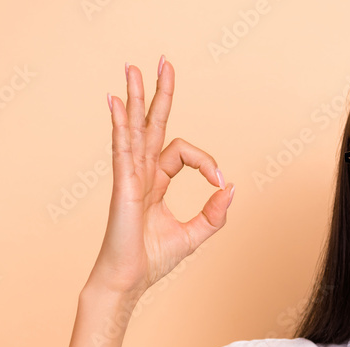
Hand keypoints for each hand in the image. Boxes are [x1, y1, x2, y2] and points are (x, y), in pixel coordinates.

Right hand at [87, 56, 233, 299]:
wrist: (129, 281)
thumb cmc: (152, 260)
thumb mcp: (194, 235)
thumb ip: (215, 214)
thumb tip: (231, 188)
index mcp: (157, 182)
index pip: (182, 152)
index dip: (207, 163)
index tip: (219, 183)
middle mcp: (142, 173)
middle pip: (152, 124)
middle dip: (159, 93)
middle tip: (163, 62)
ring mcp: (130, 177)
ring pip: (135, 129)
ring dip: (136, 97)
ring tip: (134, 67)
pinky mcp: (123, 186)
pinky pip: (123, 149)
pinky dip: (121, 124)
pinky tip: (118, 102)